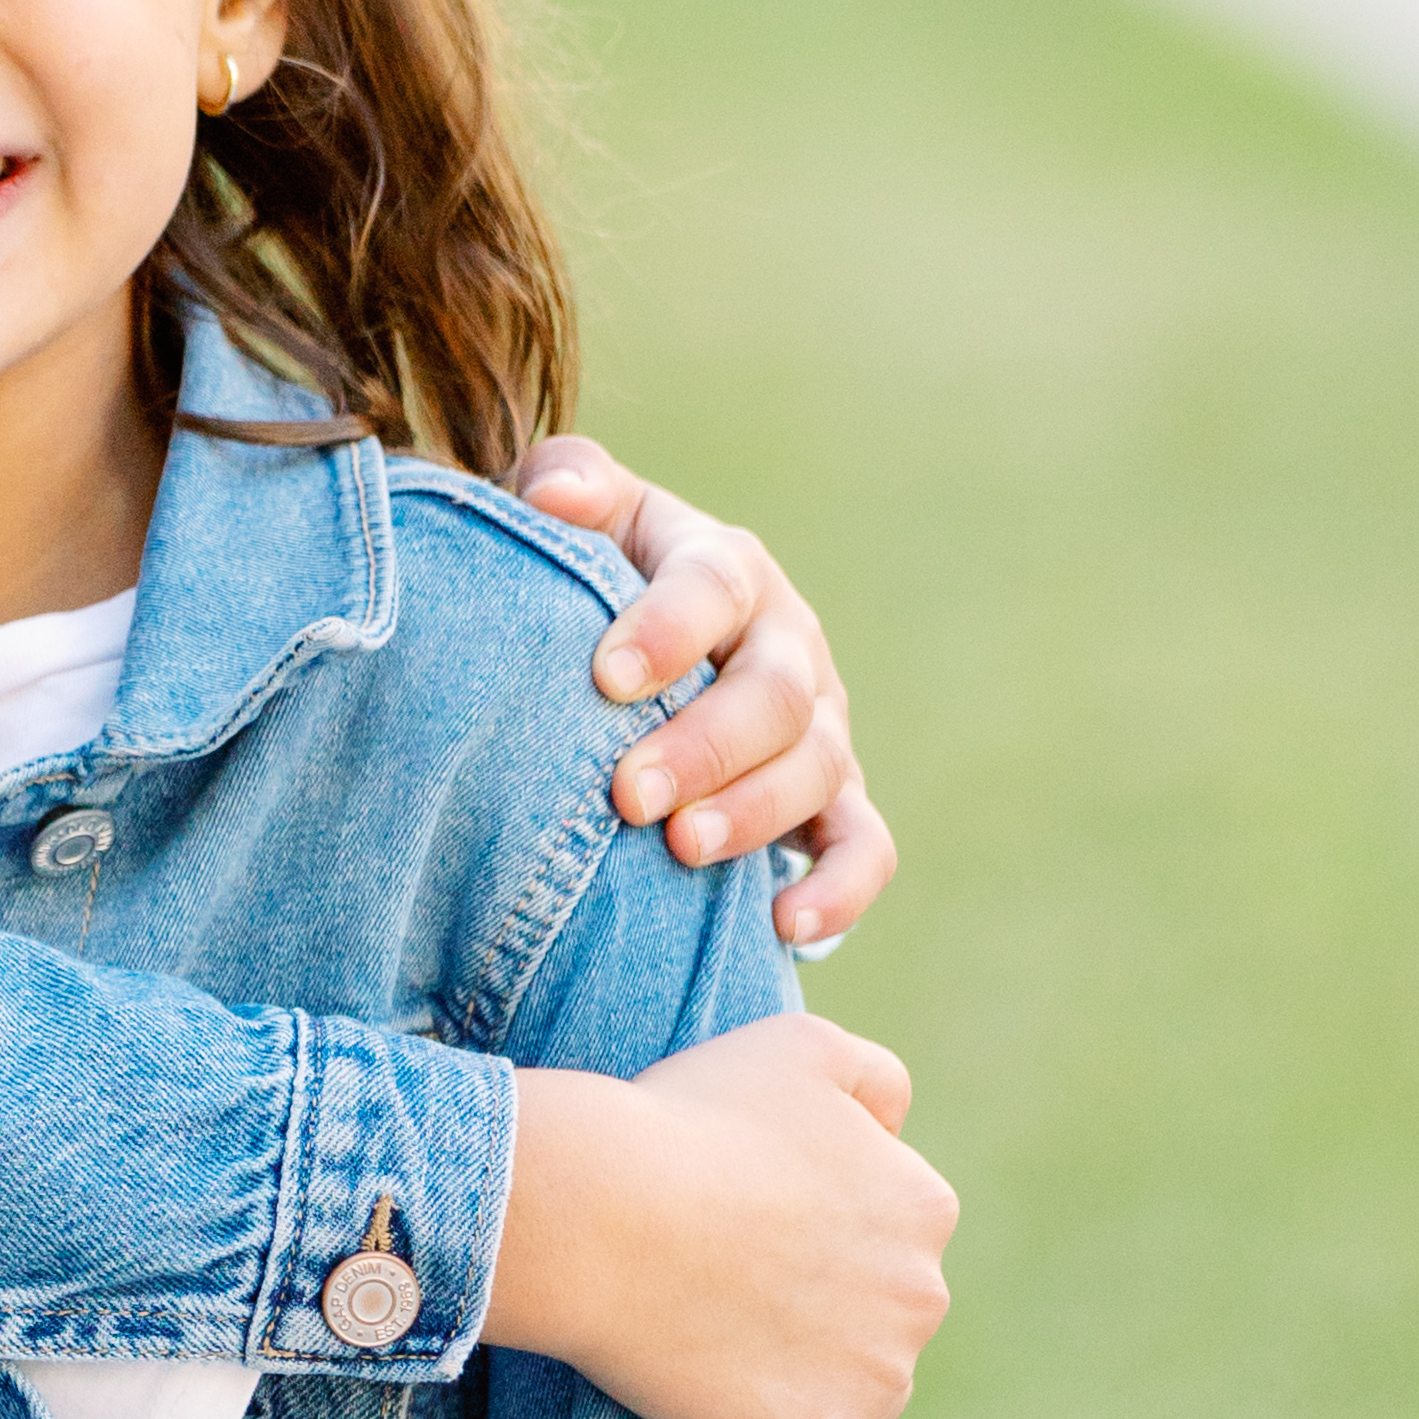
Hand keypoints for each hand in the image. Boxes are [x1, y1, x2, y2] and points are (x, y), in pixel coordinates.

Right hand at [484, 1011, 952, 1418]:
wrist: (598, 1212)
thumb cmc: (684, 1120)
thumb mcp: (798, 1044)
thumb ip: (874, 1077)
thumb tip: (895, 1128)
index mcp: (921, 1203)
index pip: (895, 1229)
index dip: (820, 1225)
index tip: (746, 1216)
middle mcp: (920, 1294)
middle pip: (883, 1313)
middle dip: (821, 1300)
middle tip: (719, 1277)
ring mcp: (878, 1380)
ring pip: (867, 1390)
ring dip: (811, 1375)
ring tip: (715, 1343)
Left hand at [519, 437, 895, 949]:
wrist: (638, 657)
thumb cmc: (593, 586)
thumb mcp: (580, 525)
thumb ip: (568, 490)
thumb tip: (554, 492)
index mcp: (725, 568)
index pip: (712, 586)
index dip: (668, 629)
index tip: (606, 678)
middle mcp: (787, 643)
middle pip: (774, 692)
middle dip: (704, 745)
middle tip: (628, 794)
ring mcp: (822, 726)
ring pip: (820, 769)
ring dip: (756, 814)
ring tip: (685, 849)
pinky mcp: (837, 801)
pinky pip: (864, 846)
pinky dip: (840, 888)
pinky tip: (785, 928)